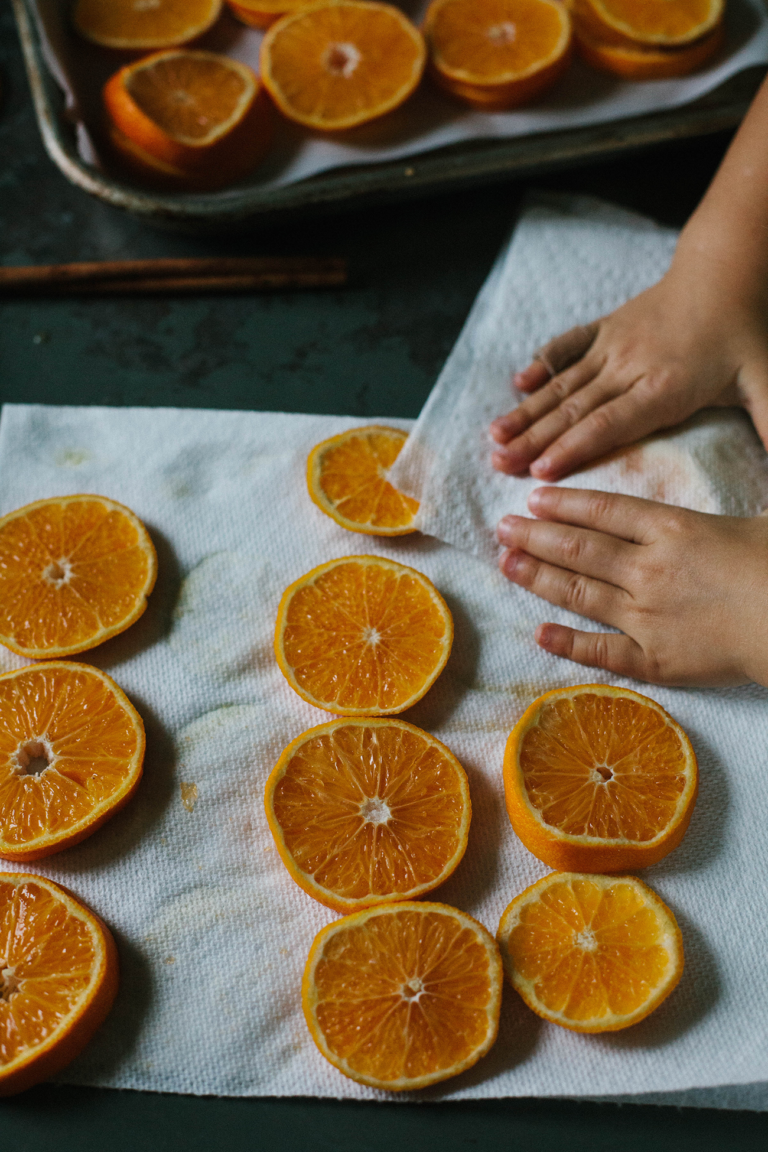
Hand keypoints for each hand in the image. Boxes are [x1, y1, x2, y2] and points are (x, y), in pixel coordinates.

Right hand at [489, 253, 767, 480]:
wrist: (726, 272)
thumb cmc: (746, 333)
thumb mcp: (767, 383)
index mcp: (665, 387)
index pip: (611, 422)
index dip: (575, 447)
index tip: (541, 471)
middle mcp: (631, 367)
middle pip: (575, 409)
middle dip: (534, 438)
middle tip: (499, 463)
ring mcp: (613, 346)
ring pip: (564, 384)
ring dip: (527, 411)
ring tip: (494, 436)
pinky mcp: (605, 330)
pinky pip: (568, 347)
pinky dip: (542, 364)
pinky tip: (516, 383)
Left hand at [497, 486, 767, 686]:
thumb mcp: (751, 522)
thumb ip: (707, 521)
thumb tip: (685, 514)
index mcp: (673, 529)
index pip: (604, 510)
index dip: (565, 503)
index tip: (535, 497)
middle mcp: (648, 569)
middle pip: (578, 547)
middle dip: (535, 535)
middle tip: (501, 527)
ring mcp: (645, 615)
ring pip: (579, 592)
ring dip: (537, 577)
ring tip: (506, 563)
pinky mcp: (653, 659)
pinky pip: (600, 651)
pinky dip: (567, 643)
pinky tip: (539, 633)